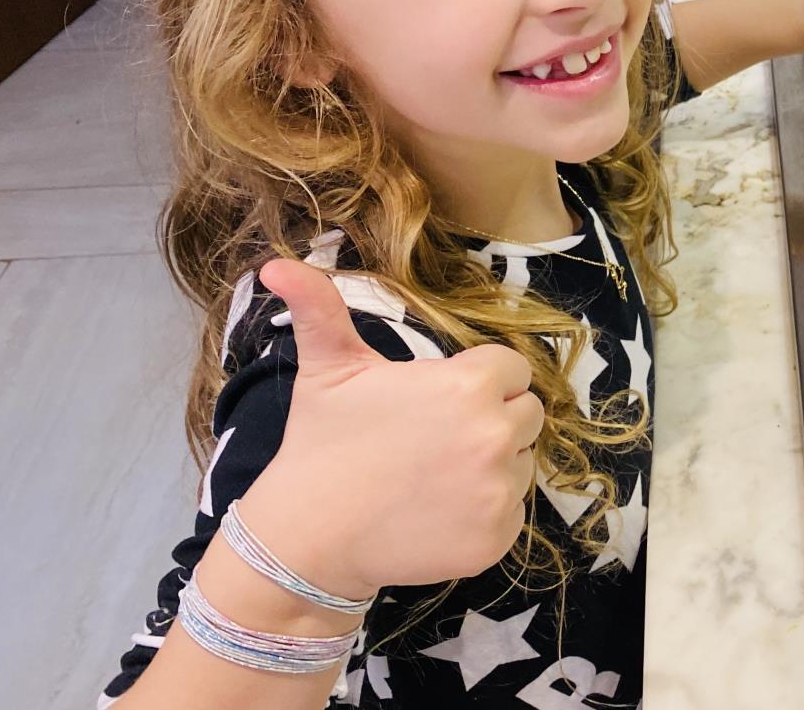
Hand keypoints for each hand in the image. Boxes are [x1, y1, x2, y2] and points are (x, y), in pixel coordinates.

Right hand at [241, 259, 542, 597]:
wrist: (306, 539)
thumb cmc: (320, 445)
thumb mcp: (327, 370)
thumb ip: (321, 307)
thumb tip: (277, 264)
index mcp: (470, 385)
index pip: (512, 368)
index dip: (479, 380)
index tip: (440, 401)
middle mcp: (496, 436)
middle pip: (526, 414)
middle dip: (492, 419)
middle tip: (436, 439)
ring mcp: (500, 492)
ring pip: (522, 462)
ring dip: (492, 466)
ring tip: (433, 476)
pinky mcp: (497, 538)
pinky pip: (511, 513)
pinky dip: (484, 514)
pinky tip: (437, 513)